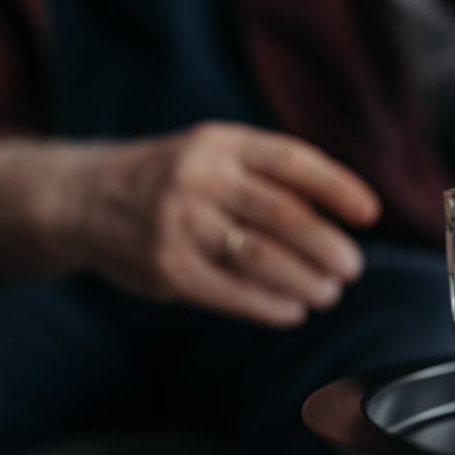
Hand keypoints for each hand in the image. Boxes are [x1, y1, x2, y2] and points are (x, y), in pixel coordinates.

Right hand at [0, 122, 380, 327]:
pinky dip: (268, 305)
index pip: (292, 160)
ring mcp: (178, 222)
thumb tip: (339, 217)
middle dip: (326, 245)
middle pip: (282, 214)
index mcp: (221, 143)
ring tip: (328, 292)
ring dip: (304, 280)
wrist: (83, 198)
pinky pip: (228, 291)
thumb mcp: (212, 155)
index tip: (370, 212)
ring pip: (258, 256)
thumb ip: (265, 177)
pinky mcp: (164, 266)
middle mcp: (199, 176)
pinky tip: (291, 311)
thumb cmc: (170, 180)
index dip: (337, 186)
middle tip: (352, 267)